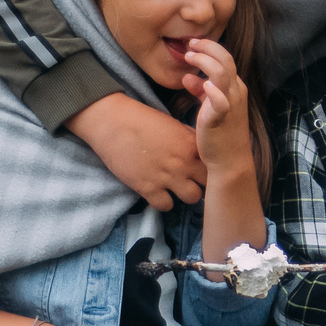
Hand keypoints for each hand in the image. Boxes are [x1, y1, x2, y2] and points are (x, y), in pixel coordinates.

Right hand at [68, 93, 202, 208]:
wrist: (111, 122)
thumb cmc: (141, 118)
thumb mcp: (172, 124)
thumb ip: (189, 138)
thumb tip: (200, 148)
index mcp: (191, 145)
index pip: (214, 164)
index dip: (211, 167)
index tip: (203, 168)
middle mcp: (183, 163)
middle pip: (208, 184)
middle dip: (203, 183)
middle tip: (193, 180)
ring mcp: (166, 177)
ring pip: (192, 198)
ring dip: (186, 194)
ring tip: (177, 188)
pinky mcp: (147, 188)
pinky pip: (166, 206)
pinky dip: (163, 202)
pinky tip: (159, 193)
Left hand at [176, 38, 254, 180]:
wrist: (229, 161)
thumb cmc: (220, 134)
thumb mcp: (210, 107)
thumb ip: (200, 91)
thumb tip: (187, 77)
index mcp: (235, 87)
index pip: (225, 59)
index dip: (209, 48)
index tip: (192, 45)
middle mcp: (236, 92)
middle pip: (225, 59)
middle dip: (207, 47)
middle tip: (189, 44)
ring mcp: (231, 104)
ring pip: (222, 72)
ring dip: (204, 61)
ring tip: (189, 57)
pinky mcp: (221, 117)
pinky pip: (221, 100)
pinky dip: (212, 90)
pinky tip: (201, 85)